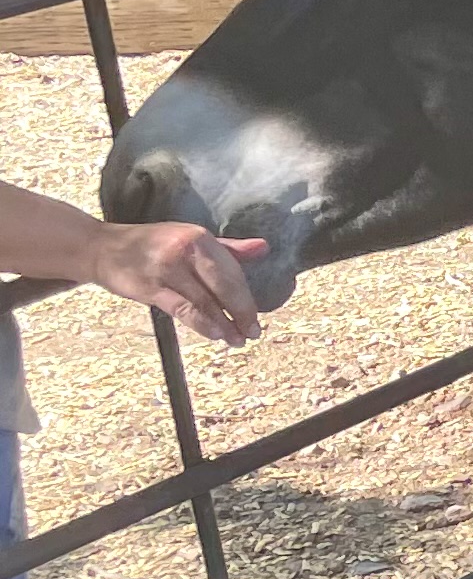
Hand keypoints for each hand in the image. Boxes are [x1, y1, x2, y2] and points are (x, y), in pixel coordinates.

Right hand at [87, 222, 270, 345]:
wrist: (102, 247)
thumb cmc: (153, 244)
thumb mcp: (190, 238)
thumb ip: (228, 248)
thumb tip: (263, 248)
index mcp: (199, 238)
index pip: (232, 271)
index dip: (246, 298)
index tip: (257, 318)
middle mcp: (183, 251)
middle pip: (222, 286)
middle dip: (241, 313)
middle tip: (252, 334)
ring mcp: (165, 269)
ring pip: (204, 302)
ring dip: (223, 325)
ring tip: (236, 340)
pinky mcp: (149, 288)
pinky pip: (182, 309)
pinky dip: (201, 324)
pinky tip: (215, 334)